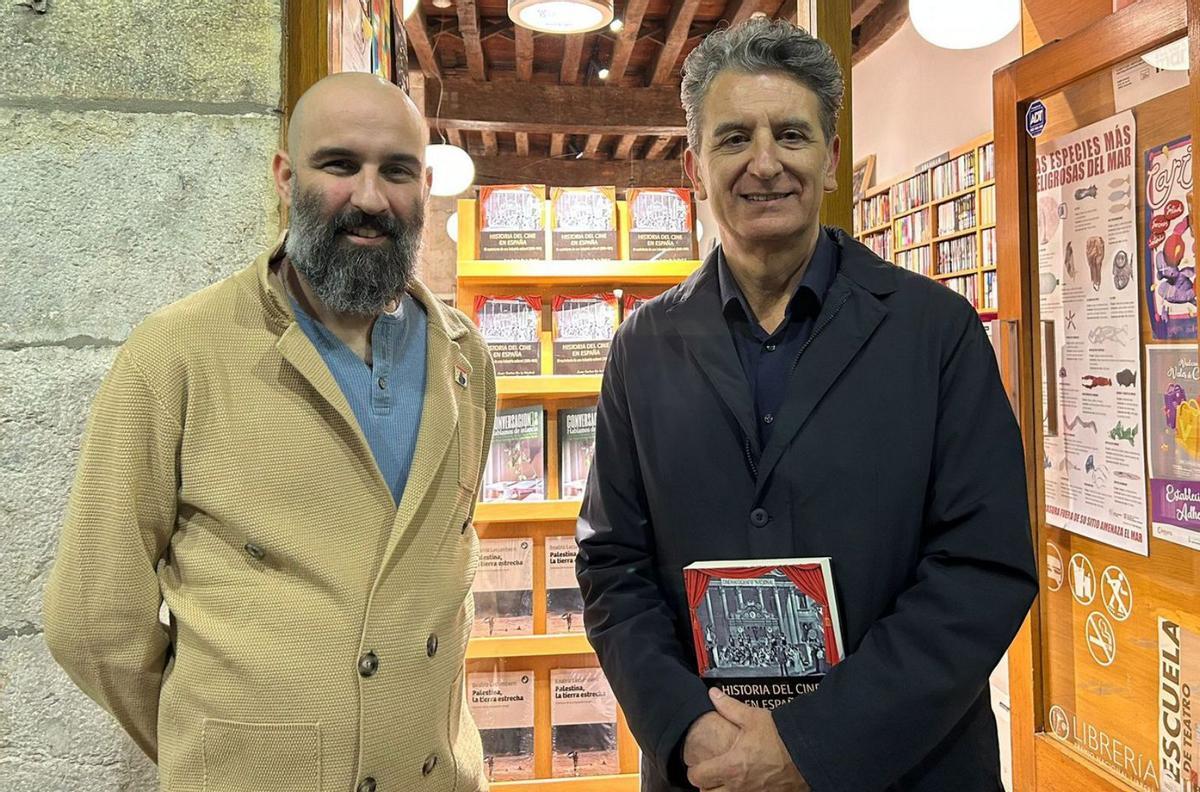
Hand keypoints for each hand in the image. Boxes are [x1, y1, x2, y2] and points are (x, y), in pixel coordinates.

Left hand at [687, 689, 809, 791]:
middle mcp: (739, 786)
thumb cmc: (782, 738)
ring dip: (723, 791)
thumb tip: (714, 696)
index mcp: (731, 766)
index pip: (698, 777)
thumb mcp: (753, 718)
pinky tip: (748, 785)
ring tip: (727, 781)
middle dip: (707, 786)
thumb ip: (729, 707)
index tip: (698, 765)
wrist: (810, 753)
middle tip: (711, 776)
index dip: (695, 770)